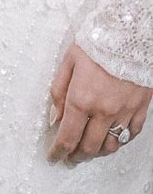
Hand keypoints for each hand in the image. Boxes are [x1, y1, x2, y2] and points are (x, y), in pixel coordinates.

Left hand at [48, 43, 151, 163]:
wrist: (129, 34)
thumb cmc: (97, 44)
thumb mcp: (68, 62)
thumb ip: (59, 91)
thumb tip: (56, 117)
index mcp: (81, 99)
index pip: (67, 137)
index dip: (58, 152)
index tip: (53, 157)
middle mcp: (103, 111)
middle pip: (89, 148)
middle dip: (76, 157)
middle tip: (69, 159)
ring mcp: (124, 112)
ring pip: (111, 146)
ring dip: (97, 153)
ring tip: (88, 152)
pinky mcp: (140, 108)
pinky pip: (131, 134)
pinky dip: (120, 141)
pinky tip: (112, 139)